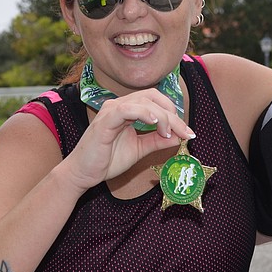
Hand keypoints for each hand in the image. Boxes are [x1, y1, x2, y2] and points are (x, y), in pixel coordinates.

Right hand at [61, 88, 194, 190]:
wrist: (83, 173)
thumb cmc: (106, 160)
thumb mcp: (139, 149)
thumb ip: (156, 141)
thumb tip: (178, 136)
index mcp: (127, 110)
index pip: (155, 101)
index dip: (174, 114)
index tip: (187, 132)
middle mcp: (119, 105)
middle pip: (153, 97)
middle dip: (173, 114)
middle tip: (184, 132)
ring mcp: (111, 110)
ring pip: (144, 101)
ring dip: (162, 115)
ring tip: (169, 132)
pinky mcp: (105, 121)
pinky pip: (127, 109)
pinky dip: (144, 113)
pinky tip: (155, 123)